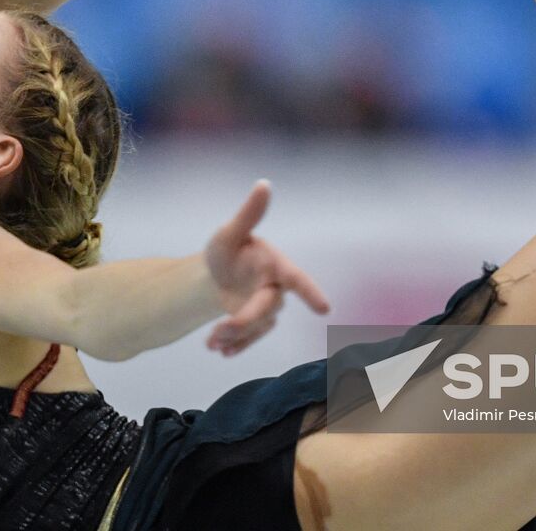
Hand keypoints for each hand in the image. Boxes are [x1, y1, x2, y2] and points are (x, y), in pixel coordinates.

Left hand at [203, 180, 330, 355]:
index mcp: (276, 266)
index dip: (310, 292)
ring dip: (234, 335)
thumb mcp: (231, 232)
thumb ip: (249, 213)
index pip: (297, 279)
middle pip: (268, 309)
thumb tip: (264, 184)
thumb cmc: (228, 249)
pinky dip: (236, 346)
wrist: (214, 274)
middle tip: (218, 330)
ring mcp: (267, 309)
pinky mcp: (256, 326)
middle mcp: (276, 290)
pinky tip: (219, 350)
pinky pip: (251, 339)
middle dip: (244, 321)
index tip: (324, 308)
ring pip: (257, 327)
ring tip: (211, 341)